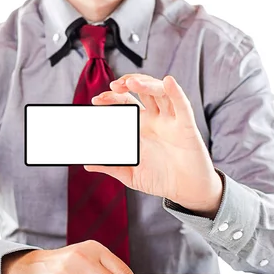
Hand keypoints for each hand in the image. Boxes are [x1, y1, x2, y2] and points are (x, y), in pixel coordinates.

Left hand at [88, 74, 222, 217]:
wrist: (186, 191)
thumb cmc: (161, 179)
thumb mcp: (130, 174)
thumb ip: (111, 166)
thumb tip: (86, 164)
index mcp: (140, 126)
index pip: (124, 103)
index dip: (110, 99)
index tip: (96, 101)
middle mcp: (155, 119)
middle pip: (141, 92)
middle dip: (126, 85)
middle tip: (113, 86)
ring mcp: (171, 120)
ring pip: (159, 93)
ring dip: (146, 84)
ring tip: (132, 83)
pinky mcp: (186, 126)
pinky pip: (182, 105)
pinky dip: (175, 92)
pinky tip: (167, 82)